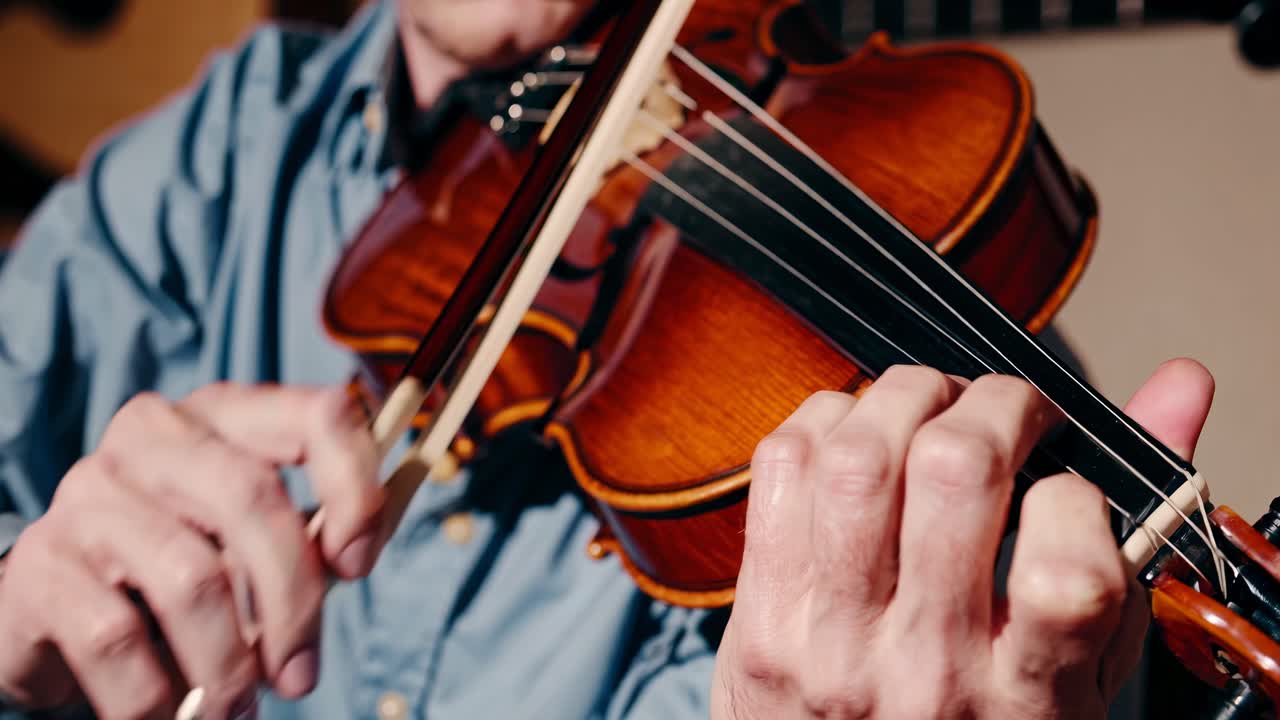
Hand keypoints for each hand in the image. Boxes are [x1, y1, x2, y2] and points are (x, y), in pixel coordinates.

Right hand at [0, 383, 384, 718]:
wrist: (58, 610)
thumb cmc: (181, 570)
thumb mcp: (254, 542)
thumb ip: (316, 537)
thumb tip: (356, 554)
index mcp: (224, 415)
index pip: (315, 414)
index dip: (354, 487)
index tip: (358, 565)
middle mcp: (152, 435)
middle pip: (252, 497)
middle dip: (294, 600)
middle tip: (300, 676)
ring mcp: (88, 492)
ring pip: (192, 578)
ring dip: (228, 665)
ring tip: (238, 706)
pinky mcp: (41, 562)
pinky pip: (118, 638)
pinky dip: (155, 695)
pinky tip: (169, 712)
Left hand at [712, 359, 1214, 718]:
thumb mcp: (1080, 673)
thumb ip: (1131, 541)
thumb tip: (1176, 388)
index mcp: (1024, 699)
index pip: (1065, 575)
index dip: (1075, 498)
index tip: (1066, 491)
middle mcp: (924, 665)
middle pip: (957, 472)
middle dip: (994, 404)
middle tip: (1006, 412)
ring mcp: (831, 637)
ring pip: (859, 457)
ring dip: (904, 397)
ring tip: (930, 409)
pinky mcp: (762, 611)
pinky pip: (781, 470)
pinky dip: (824, 421)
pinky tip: (855, 435)